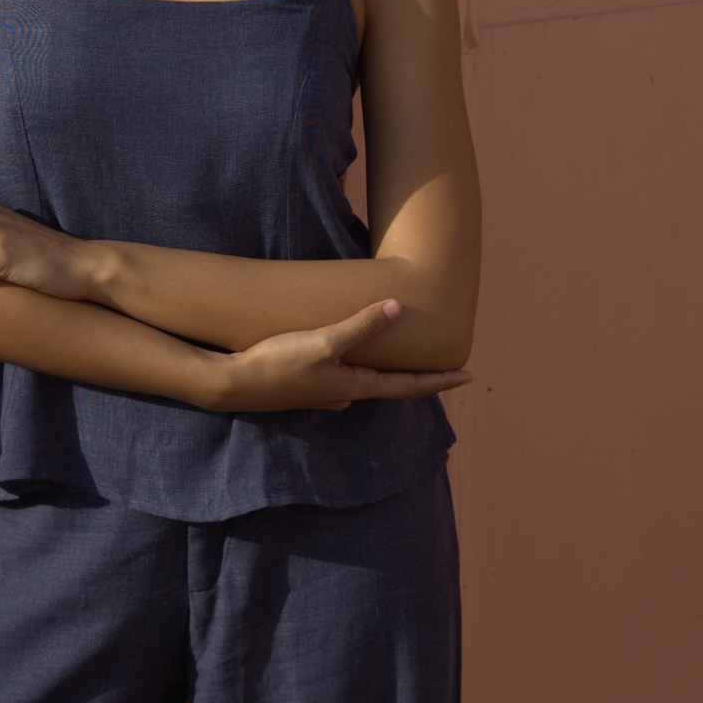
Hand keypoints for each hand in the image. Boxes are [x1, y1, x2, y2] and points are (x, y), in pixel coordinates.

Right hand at [218, 300, 471, 412]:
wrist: (232, 385)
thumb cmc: (278, 363)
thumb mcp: (323, 342)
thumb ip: (360, 326)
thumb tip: (396, 308)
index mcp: (356, 386)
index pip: (410, 386)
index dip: (441, 380)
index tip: (469, 376)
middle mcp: (346, 393)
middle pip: (393, 385)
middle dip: (420, 376)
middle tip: (447, 366)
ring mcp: (327, 391)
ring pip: (369, 380)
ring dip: (390, 370)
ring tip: (407, 355)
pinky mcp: (309, 383)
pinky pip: (347, 374)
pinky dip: (363, 364)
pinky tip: (356, 353)